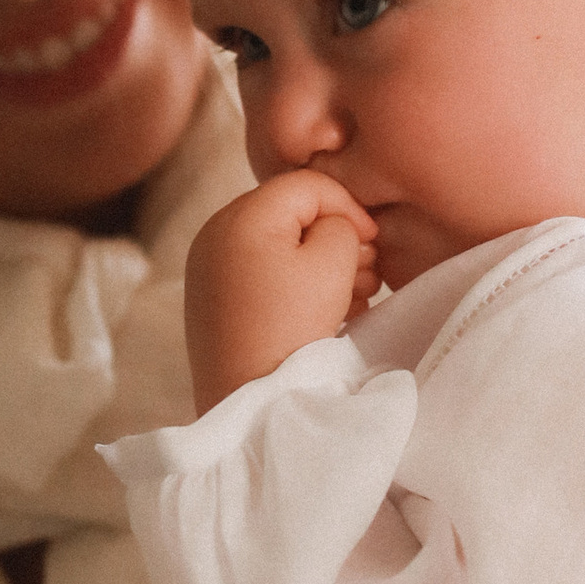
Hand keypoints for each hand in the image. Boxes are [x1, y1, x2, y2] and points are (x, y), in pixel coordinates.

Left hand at [185, 173, 377, 413]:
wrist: (248, 399)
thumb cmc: (292, 327)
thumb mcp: (332, 263)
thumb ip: (340, 225)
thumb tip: (333, 225)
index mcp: (240, 215)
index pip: (307, 184)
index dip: (348, 206)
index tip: (374, 241)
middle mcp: (215, 234)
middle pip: (291, 213)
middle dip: (337, 238)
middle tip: (368, 271)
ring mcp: (209, 268)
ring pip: (279, 245)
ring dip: (323, 263)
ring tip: (356, 295)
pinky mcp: (213, 300)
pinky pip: (262, 273)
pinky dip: (297, 283)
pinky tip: (329, 312)